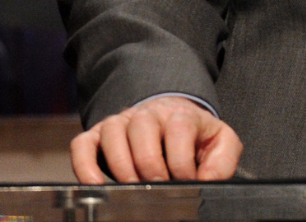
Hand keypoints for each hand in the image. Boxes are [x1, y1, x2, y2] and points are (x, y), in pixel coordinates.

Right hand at [71, 96, 243, 182]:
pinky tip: (95, 185)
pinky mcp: (98, 136)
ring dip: (121, 166)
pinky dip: (84, 165)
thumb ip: (223, 161)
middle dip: (150, 164)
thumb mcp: (220, 143)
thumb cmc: (195, 137)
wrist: (171, 119)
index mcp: (180, 115)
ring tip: (132, 189)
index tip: (186, 181)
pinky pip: (82, 145)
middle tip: (158, 187)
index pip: (179, 127)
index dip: (181, 159)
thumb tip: (208, 181)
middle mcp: (148, 115)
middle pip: (143, 128)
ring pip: (112, 133)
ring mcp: (121, 123)